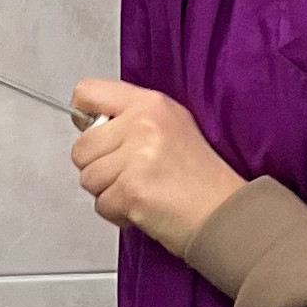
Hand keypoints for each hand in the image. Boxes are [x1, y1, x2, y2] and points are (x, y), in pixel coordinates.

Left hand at [68, 79, 243, 254]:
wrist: (224, 214)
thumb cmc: (201, 178)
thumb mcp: (173, 127)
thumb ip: (132, 120)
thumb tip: (89, 127)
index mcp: (151, 104)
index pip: (89, 93)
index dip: (83, 118)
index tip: (94, 134)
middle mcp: (142, 125)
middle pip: (81, 147)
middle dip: (98, 168)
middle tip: (130, 175)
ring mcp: (136, 157)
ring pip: (88, 178)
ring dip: (109, 193)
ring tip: (141, 192)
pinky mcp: (131, 190)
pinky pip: (101, 204)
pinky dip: (117, 213)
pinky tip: (143, 207)